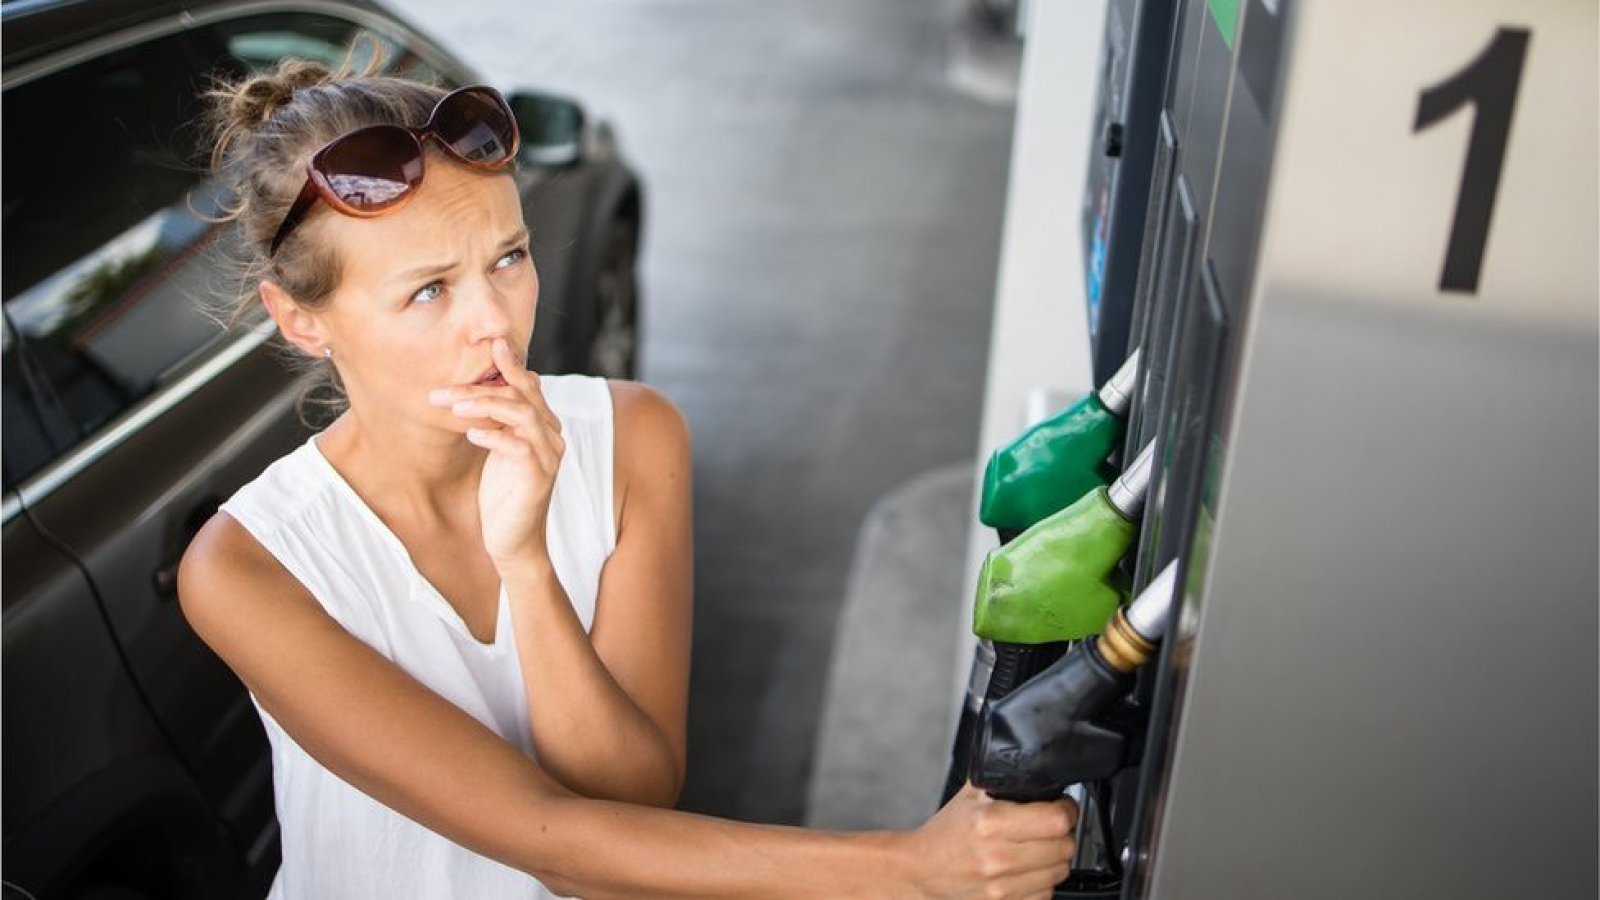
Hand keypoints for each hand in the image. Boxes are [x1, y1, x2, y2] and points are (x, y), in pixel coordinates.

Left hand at [428, 337, 564, 572]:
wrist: (513, 542)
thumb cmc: (502, 495)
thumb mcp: (497, 450)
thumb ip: (496, 421)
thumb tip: (476, 391)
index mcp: (543, 427)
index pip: (530, 386)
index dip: (511, 365)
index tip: (491, 345)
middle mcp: (551, 437)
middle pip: (521, 396)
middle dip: (480, 388)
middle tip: (441, 392)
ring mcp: (548, 457)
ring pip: (522, 415)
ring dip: (485, 407)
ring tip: (453, 408)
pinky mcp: (539, 478)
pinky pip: (519, 447)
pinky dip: (495, 436)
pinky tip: (471, 434)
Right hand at [896, 783, 1075, 899]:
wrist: (921, 869)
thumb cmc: (945, 833)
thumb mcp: (970, 795)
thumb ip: (1004, 780)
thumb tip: (1038, 770)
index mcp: (990, 822)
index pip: (1056, 819)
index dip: (1066, 809)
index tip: (1062, 807)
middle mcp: (997, 856)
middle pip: (1064, 846)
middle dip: (1062, 833)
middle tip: (1049, 826)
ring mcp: (1001, 885)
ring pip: (1060, 872)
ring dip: (1055, 858)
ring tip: (1037, 847)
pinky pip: (1046, 894)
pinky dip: (1042, 881)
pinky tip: (1027, 869)